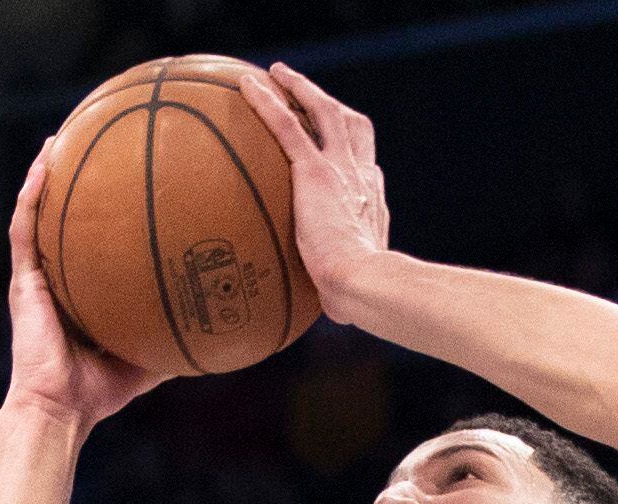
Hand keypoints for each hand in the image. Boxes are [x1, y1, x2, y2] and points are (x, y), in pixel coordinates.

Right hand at [2, 139, 161, 431]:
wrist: (63, 408)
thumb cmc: (103, 391)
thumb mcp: (151, 354)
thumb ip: (178, 334)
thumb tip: (224, 325)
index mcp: (82, 289)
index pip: (92, 240)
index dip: (104, 209)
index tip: (125, 176)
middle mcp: (56, 275)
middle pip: (63, 217)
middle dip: (73, 179)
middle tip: (92, 140)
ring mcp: (36, 275)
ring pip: (37, 212)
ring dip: (44, 173)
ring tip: (58, 138)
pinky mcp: (22, 280)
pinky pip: (25, 227)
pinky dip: (32, 194)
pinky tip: (44, 164)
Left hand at [243, 66, 393, 317]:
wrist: (364, 284)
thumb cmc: (358, 299)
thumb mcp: (349, 289)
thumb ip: (336, 289)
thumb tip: (326, 315)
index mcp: (371, 202)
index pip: (364, 166)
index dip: (351, 151)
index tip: (335, 147)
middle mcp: (361, 177)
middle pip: (351, 126)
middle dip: (330, 105)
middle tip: (307, 94)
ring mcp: (340, 169)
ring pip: (323, 112)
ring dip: (301, 88)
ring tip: (278, 74)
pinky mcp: (315, 171)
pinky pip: (287, 125)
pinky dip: (268, 102)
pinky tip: (247, 87)